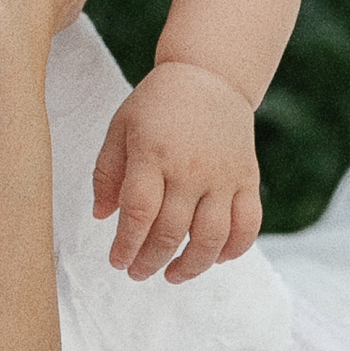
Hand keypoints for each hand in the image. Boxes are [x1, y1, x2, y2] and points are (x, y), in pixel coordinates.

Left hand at [91, 61, 262, 282]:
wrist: (210, 75)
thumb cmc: (157, 103)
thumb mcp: (121, 127)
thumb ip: (107, 172)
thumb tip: (101, 216)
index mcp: (153, 154)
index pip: (139, 213)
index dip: (126, 245)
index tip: (117, 261)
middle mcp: (190, 168)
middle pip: (171, 231)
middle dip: (150, 261)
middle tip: (137, 273)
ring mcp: (223, 175)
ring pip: (211, 237)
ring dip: (191, 266)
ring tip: (172, 275)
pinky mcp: (247, 178)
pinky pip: (247, 224)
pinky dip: (235, 249)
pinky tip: (216, 259)